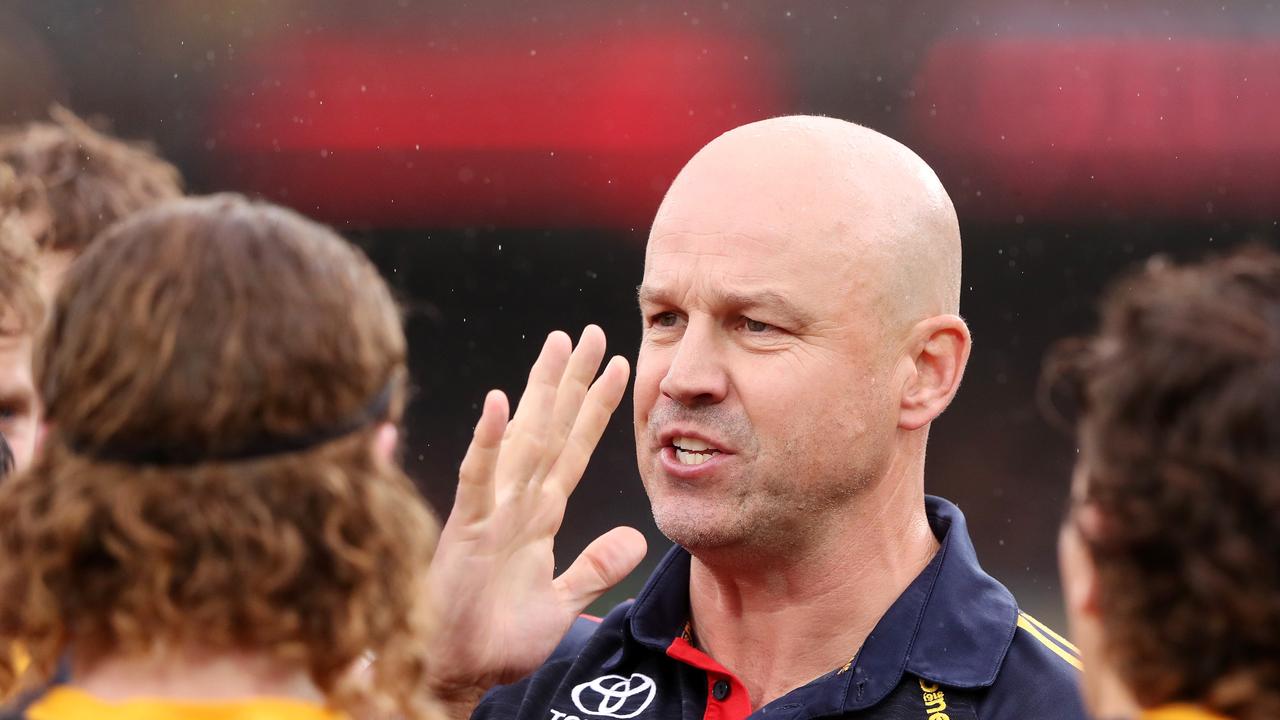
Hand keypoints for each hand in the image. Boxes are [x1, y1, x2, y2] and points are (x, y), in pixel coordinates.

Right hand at [424, 326, 647, 715]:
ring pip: (521, 439)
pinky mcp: (467, 528)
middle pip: (551, 428)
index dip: (597, 408)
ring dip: (539, 392)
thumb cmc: (500, 638)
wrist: (459, 672)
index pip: (575, 449)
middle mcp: (516, 501)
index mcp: (539, 513)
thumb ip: (595, 567)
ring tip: (556, 346)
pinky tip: (497, 405)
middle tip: (591, 333)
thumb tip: (637, 538)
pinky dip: (487, 442)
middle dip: (572, 381)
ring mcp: (491, 509)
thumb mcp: (564, 601)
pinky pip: (479, 478)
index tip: (621, 368)